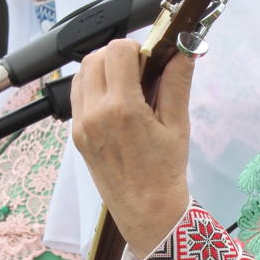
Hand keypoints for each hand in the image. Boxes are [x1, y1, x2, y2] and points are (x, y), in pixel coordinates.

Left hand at [70, 39, 192, 258]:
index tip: (150, 60)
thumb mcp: (178, 125)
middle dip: (118, 55)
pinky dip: (93, 88)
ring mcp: (81, 126)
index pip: (118, 51)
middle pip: (95, 57)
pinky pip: (78, 97)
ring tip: (126, 86)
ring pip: (81, 74)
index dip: (137, 47)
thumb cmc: (165, 173)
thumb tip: (183, 51)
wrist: (147, 212)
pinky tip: (114, 102)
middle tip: (139, 70)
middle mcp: (95, 114)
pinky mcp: (76, 136)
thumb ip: (177, 83)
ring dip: (102, 69)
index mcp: (122, 109)